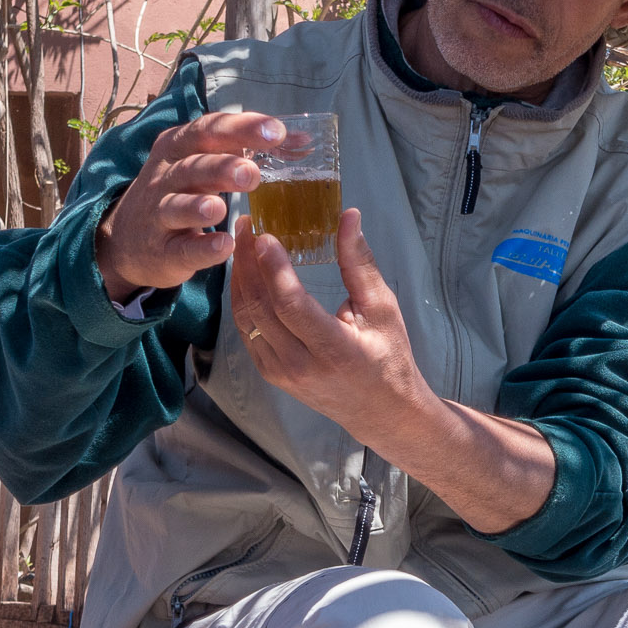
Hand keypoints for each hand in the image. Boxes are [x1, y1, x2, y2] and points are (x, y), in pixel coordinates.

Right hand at [93, 111, 284, 300]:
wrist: (127, 239)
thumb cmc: (179, 192)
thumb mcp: (204, 164)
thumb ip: (246, 151)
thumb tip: (302, 142)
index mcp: (179, 147)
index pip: (208, 129)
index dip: (241, 128)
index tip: (276, 131)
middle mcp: (166, 176)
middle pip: (193, 166)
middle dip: (222, 167)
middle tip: (253, 173)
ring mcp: (158, 214)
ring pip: (177, 206)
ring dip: (200, 206)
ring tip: (223, 207)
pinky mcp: (162, 251)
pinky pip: (181, 249)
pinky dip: (201, 248)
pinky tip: (223, 246)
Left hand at [228, 208, 430, 447]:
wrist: (381, 411)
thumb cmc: (388, 356)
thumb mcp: (382, 308)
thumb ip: (360, 263)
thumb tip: (348, 216)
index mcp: (334, 349)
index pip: (291, 305)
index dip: (273, 267)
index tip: (264, 233)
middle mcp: (300, 365)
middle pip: (260, 307)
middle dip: (248, 262)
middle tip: (247, 225)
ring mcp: (281, 373)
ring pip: (246, 318)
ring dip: (239, 277)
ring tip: (242, 243)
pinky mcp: (271, 374)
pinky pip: (246, 331)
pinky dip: (242, 299)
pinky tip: (245, 273)